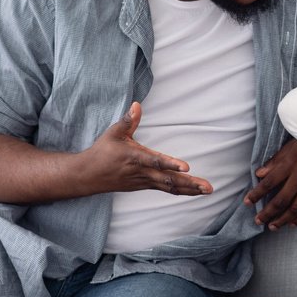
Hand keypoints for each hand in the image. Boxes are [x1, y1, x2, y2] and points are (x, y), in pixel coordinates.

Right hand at [82, 102, 211, 195]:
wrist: (88, 175)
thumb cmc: (102, 151)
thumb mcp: (113, 133)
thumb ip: (128, 120)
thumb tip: (137, 104)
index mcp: (135, 157)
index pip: (156, 161)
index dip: (171, 164)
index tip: (187, 167)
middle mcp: (142, 172)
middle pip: (169, 180)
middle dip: (189, 183)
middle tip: (208, 187)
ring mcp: (144, 181)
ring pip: (170, 187)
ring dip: (190, 189)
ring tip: (208, 190)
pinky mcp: (145, 186)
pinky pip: (166, 190)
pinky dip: (181, 192)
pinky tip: (195, 192)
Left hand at [243, 138, 296, 229]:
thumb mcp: (290, 147)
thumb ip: (275, 161)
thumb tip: (259, 174)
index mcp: (288, 166)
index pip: (268, 183)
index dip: (256, 194)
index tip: (247, 202)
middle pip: (280, 201)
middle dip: (267, 213)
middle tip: (258, 221)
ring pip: (294, 209)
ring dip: (282, 220)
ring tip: (272, 227)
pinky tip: (293, 224)